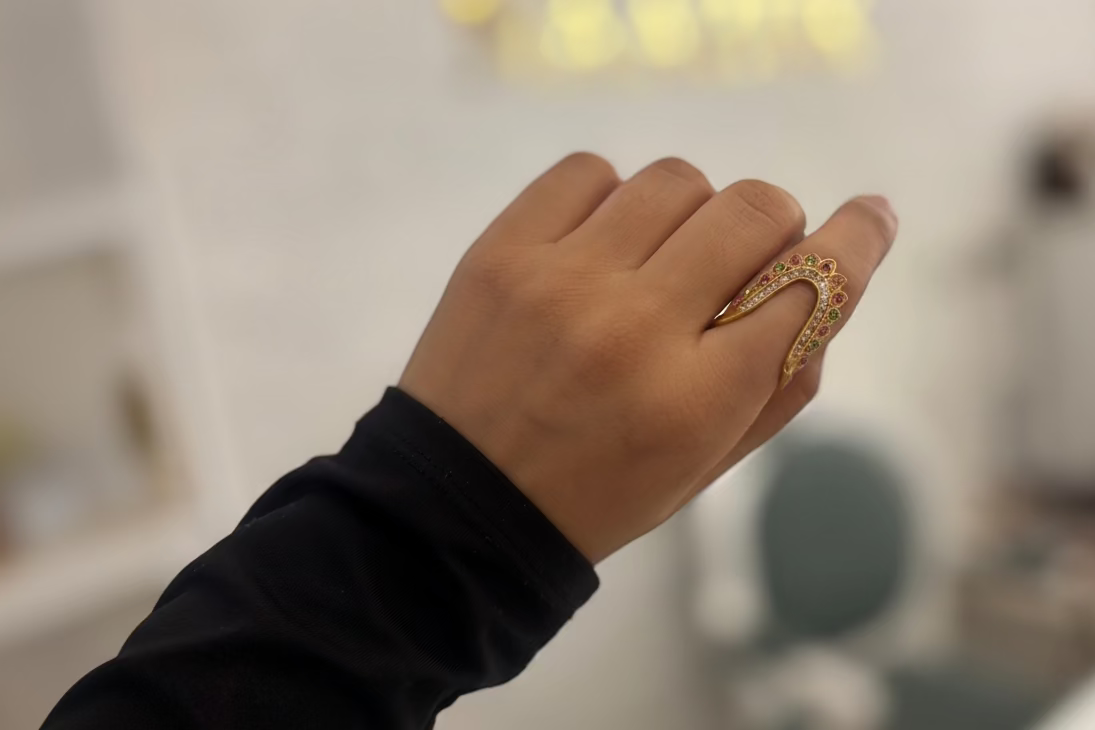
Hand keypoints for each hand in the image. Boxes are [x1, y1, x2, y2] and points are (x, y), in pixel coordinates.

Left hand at [400, 154, 896, 562]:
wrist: (460, 503)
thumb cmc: (599, 491)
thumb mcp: (706, 466)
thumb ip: (782, 380)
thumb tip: (834, 273)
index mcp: (698, 399)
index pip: (813, 285)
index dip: (856, 242)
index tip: (869, 215)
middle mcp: (637, 327)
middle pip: (753, 209)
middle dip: (771, 226)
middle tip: (743, 259)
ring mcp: (564, 280)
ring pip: (677, 179)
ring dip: (691, 212)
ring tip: (659, 259)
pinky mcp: (503, 250)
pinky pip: (589, 170)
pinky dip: (611, 197)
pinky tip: (599, 243)